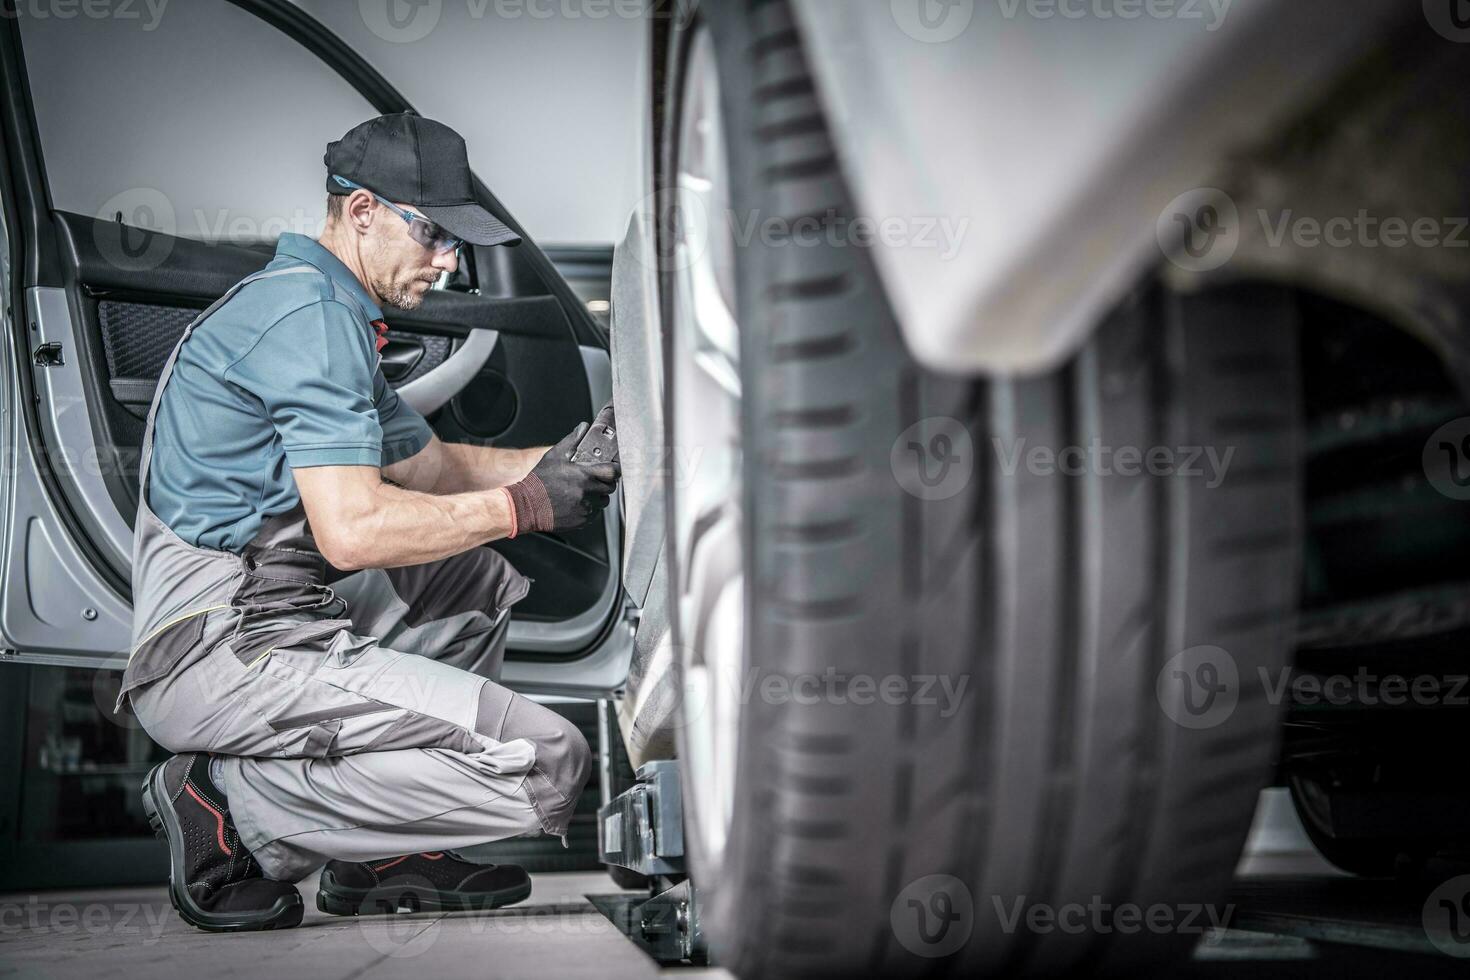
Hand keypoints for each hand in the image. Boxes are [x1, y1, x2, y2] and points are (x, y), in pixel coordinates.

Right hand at [503, 421, 618, 535]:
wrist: (526, 506)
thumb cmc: (539, 481)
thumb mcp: (554, 456)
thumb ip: (572, 440)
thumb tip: (583, 428)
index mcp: (583, 475)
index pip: (612, 472)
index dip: (614, 469)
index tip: (612, 469)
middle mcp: (587, 493)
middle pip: (610, 487)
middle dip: (605, 483)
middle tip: (594, 480)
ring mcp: (585, 508)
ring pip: (603, 502)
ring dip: (598, 496)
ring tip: (583, 492)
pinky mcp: (582, 521)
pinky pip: (594, 514)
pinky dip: (589, 509)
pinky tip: (576, 503)